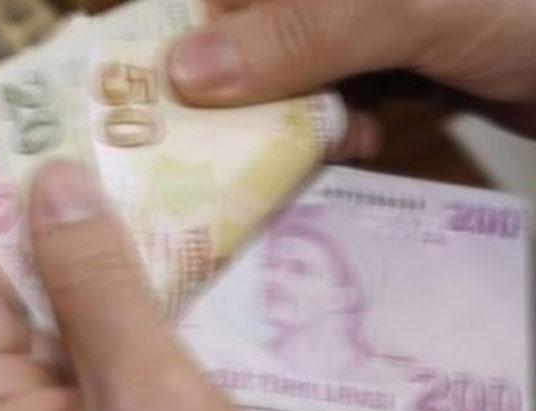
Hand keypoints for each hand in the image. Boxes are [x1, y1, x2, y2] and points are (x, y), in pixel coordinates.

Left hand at [0, 161, 264, 410]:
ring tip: (175, 223)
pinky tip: (184, 295)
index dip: (20, 207)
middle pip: (26, 301)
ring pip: (71, 333)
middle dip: (84, 243)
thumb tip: (56, 184)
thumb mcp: (147, 396)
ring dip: (121, 287)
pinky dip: (136, 333)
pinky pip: (99, 370)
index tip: (67, 147)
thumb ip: (98, 289)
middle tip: (138, 175)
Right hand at [169, 0, 535, 155]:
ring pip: (286, 74)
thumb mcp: (411, 6)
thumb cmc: (520, 7)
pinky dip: (337, 127)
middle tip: (235, 142)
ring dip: (292, 119)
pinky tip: (362, 140)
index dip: (188, 32)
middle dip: (243, 90)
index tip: (165, 96)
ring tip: (326, 140)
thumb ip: (301, 31)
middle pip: (249, 34)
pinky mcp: (387, 60)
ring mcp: (357, 24)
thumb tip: (184, 73)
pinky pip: (331, 97)